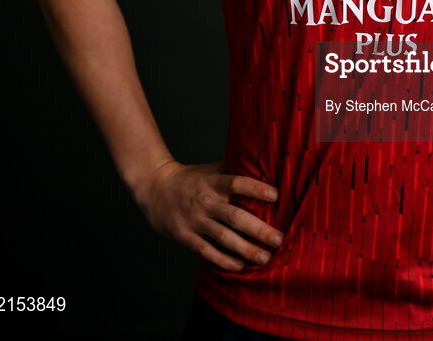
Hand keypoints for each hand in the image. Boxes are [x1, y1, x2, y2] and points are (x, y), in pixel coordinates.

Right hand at [133, 159, 284, 271]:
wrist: (154, 188)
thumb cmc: (189, 178)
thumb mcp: (210, 169)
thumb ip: (233, 168)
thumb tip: (263, 165)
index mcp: (213, 182)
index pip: (236, 182)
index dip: (255, 189)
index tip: (275, 196)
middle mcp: (205, 201)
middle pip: (235, 216)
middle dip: (259, 229)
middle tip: (279, 239)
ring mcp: (195, 220)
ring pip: (223, 237)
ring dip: (246, 249)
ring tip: (264, 258)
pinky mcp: (185, 236)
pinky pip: (206, 251)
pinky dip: (223, 260)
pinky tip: (240, 266)